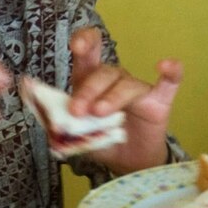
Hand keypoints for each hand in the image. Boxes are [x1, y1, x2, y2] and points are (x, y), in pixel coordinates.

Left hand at [67, 26, 181, 173]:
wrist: (129, 164)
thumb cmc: (102, 142)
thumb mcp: (75, 134)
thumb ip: (57, 122)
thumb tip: (36, 109)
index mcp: (91, 82)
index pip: (88, 54)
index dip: (84, 42)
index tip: (76, 46)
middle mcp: (115, 81)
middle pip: (103, 73)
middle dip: (88, 90)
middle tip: (77, 111)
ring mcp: (138, 90)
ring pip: (126, 84)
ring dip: (112, 96)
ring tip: (100, 113)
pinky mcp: (159, 102)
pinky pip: (169, 83)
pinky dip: (171, 72)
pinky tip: (166, 65)